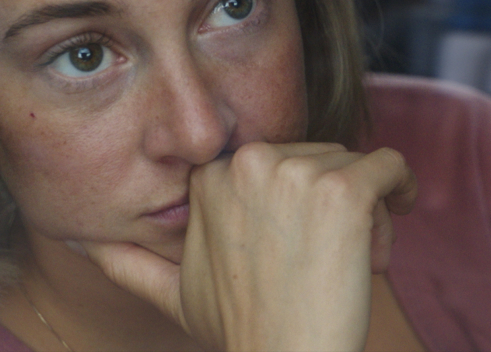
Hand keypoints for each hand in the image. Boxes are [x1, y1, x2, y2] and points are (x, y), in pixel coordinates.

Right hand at [82, 143, 417, 351]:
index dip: (295, 205)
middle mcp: (249, 164)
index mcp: (212, 178)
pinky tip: (402, 209)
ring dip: (365, 213)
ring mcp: (297, 173)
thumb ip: (129, 262)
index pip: (280, 163)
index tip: (299, 250)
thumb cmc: (242, 331)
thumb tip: (87, 243)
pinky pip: (389, 165)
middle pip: (321, 159)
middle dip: (333, 208)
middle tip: (326, 265)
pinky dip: (402, 185)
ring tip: (348, 265)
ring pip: (355, 167)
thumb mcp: (174, 295)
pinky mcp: (343, 189)